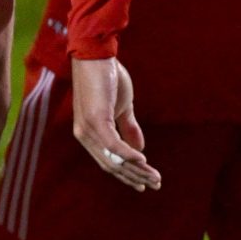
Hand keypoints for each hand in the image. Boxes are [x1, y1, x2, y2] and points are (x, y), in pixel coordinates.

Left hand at [71, 56, 158, 191]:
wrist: (97, 55)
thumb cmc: (108, 78)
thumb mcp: (122, 107)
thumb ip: (128, 128)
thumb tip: (140, 150)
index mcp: (89, 134)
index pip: (109, 162)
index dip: (128, 174)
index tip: (146, 183)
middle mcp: (85, 135)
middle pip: (112, 165)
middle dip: (135, 177)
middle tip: (155, 184)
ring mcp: (88, 129)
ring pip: (114, 159)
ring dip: (136, 169)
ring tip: (154, 177)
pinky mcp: (95, 120)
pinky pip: (113, 145)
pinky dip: (129, 155)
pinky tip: (143, 160)